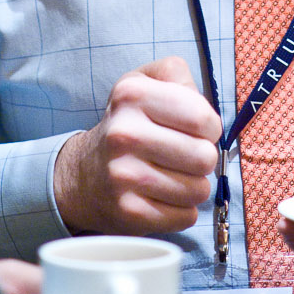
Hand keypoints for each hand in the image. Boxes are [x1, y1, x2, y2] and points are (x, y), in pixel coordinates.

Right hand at [54, 56, 221, 233]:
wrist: (83, 174)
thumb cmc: (128, 123)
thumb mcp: (144, 81)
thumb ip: (177, 76)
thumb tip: (203, 110)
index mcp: (132, 95)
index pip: (203, 118)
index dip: (210, 127)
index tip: (196, 130)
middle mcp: (124, 134)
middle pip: (204, 157)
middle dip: (203, 158)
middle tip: (185, 155)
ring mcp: (123, 176)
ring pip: (199, 190)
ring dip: (194, 185)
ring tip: (174, 175)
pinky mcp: (128, 213)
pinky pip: (186, 217)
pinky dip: (182, 210)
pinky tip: (164, 196)